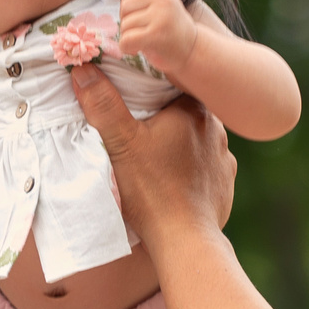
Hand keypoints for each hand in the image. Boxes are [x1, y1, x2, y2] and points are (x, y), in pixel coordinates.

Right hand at [69, 69, 235, 236]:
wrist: (184, 239)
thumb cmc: (152, 189)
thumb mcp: (120, 143)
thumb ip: (103, 105)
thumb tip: (83, 70)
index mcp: (193, 109)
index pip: (172, 85)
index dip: (151, 89)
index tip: (132, 99)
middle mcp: (216, 128)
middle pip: (184, 114)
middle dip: (165, 120)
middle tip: (140, 132)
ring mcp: (225, 157)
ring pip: (197, 141)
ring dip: (180, 146)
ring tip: (157, 160)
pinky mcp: (225, 183)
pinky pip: (207, 168)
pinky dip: (192, 172)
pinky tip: (175, 181)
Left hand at [115, 0, 197, 80]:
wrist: (192, 51)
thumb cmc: (170, 30)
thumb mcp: (159, 7)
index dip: (127, 6)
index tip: (137, 17)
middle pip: (125, 6)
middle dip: (126, 21)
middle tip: (138, 31)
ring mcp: (161, 15)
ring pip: (125, 24)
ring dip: (128, 37)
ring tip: (141, 42)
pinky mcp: (157, 34)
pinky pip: (126, 39)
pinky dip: (126, 48)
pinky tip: (136, 50)